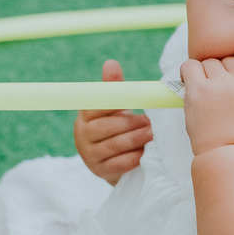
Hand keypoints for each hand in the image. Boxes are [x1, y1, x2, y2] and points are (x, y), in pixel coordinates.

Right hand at [74, 60, 153, 182]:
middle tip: (149, 122)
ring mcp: (89, 155)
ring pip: (113, 146)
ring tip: (151, 134)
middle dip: (130, 124)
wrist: (111, 160)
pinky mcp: (99, 171)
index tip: (134, 103)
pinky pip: (117, 164)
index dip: (116, 105)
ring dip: (135, 140)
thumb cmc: (114, 126)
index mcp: (85, 115)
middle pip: (106, 128)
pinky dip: (133, 158)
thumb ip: (113, 88)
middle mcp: (82, 135)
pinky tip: (145, 153)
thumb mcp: (114, 107)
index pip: (98, 107)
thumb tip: (111, 63)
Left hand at [181, 56, 233, 156]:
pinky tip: (188, 82)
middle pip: (230, 62)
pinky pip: (190, 66)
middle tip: (216, 91)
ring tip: (202, 89)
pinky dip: (188, 71)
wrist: (230, 159)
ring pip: (210, 63)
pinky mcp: (199, 90)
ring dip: (206, 74)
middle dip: (223, 75)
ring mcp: (221, 84)